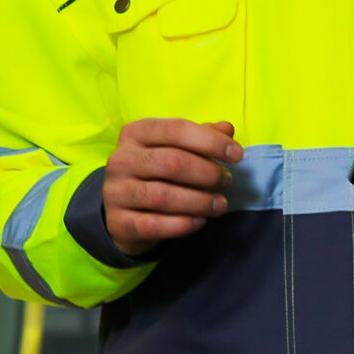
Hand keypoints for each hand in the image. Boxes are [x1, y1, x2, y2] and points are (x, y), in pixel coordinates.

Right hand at [103, 119, 240, 258]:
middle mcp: (121, 159)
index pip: (176, 129)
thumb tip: (227, 129)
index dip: (210, 141)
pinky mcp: (119, 222)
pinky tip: (200, 221)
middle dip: (207, 173)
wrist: (122, 211)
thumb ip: (201, 137)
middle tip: (227, 183)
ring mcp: (116, 192)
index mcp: (136, 133)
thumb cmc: (155, 172)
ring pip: (163, 196)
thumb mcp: (174, 148)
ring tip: (220, 204)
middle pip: (171, 162)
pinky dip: (182, 224)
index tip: (237, 155)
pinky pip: (154, 225)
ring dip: (199, 201)